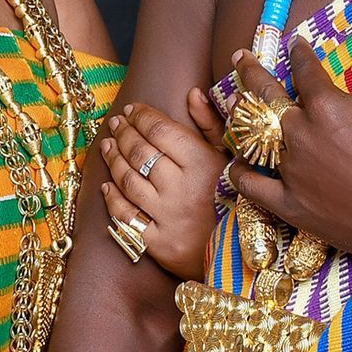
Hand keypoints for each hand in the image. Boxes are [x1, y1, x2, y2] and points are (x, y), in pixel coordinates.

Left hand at [100, 98, 226, 282]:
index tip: (131, 109)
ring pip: (128, 180)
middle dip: (124, 133)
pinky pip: (126, 216)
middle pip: (140, 152)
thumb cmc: (238, 202)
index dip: (141, 116)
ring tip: (108, 146)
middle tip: (116, 124)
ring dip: (114, 160)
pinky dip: (113, 198)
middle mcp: (183, 189)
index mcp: (204, 164)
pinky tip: (108, 185)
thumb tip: (193, 93)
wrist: (244, 258)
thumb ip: (212, 125)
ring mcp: (168, 217)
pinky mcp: (157, 244)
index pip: (161, 130)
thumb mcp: (232, 160)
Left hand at [228, 4, 351, 273]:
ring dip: (242, 118)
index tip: (295, 43)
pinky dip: (240, 173)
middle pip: (265, 96)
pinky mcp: (289, 204)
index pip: (303, 68)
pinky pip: (251, 186)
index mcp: (327, 106)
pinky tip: (235, 164)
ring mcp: (291, 171)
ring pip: (253, 138)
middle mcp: (301, 135)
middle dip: (251, 71)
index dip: (298, 52)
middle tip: (240, 57)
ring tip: (233, 106)